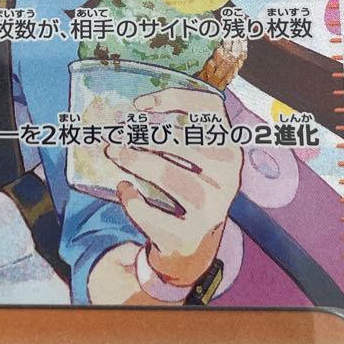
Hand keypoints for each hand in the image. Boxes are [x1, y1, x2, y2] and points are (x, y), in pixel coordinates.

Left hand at [106, 87, 242, 286]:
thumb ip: (168, 135)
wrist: (192, 244)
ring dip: (138, 162)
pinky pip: (155, 215)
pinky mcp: (190, 235)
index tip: (139, 104)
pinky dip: (134, 201)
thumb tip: (124, 119)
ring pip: (173, 177)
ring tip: (114, 153)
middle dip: (145, 137)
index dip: (175, 99)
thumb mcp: (189, 159)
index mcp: (228, 149)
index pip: (210, 110)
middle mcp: (227, 177)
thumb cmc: (185, 187)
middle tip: (115, 136)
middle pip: (185, 144)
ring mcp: (212, 208)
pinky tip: (125, 189)